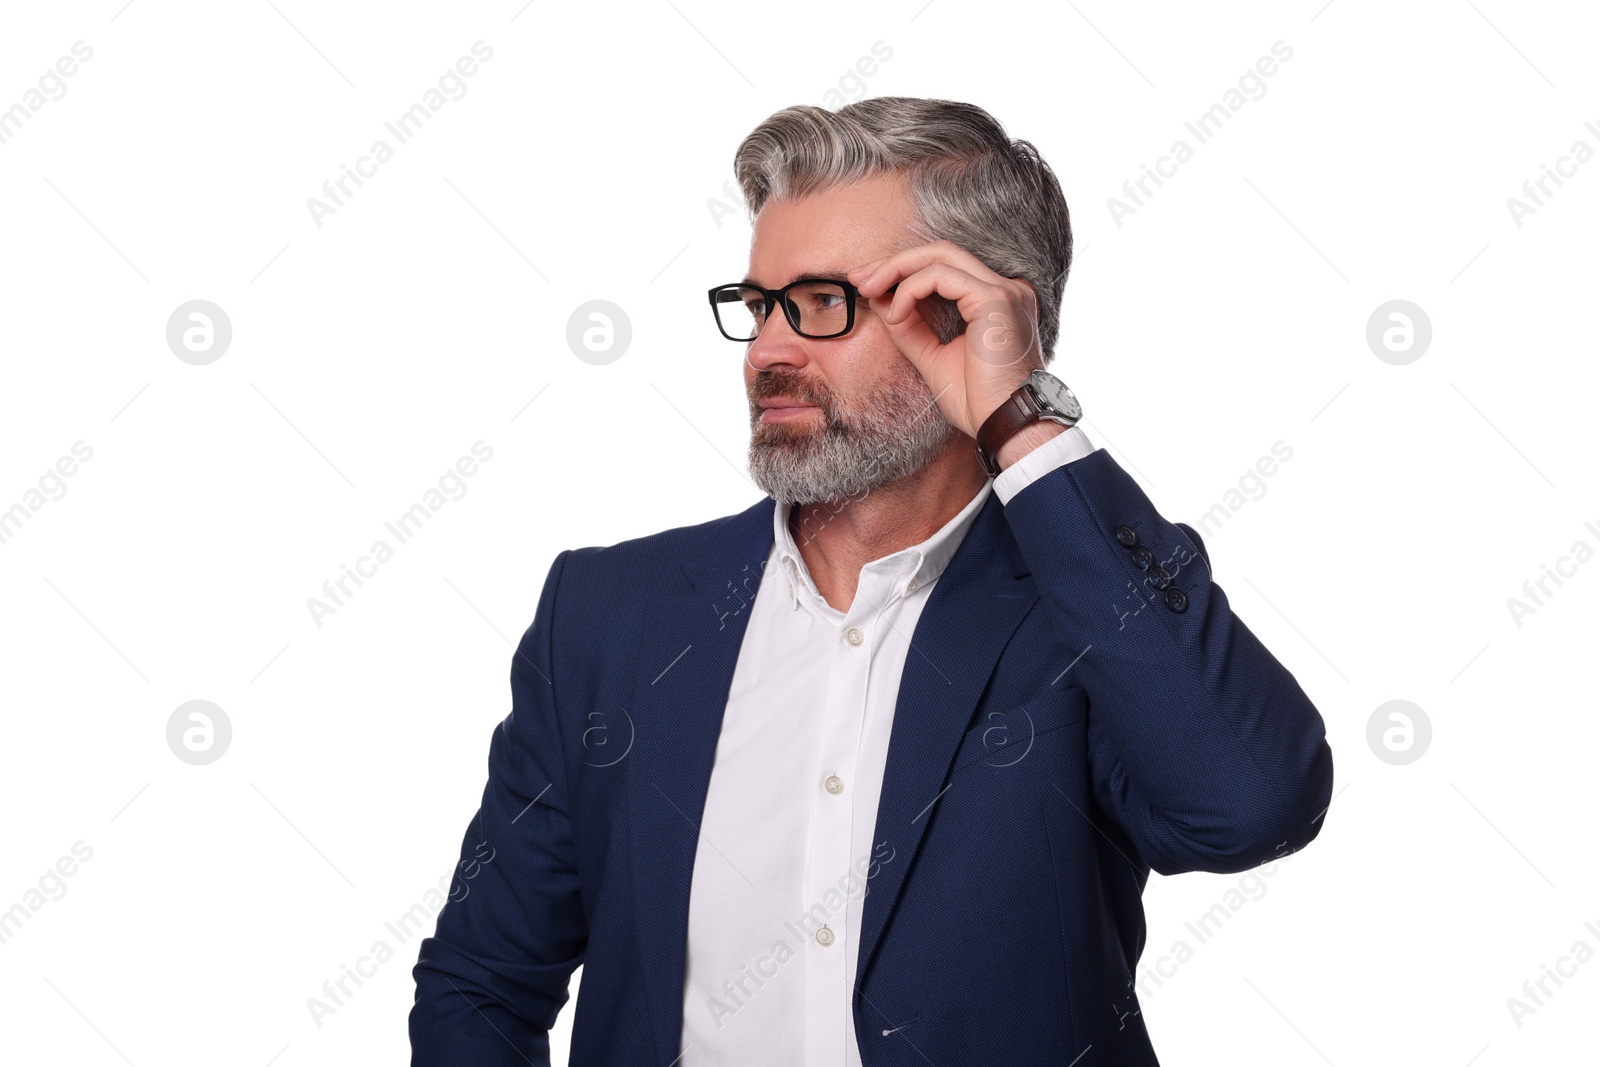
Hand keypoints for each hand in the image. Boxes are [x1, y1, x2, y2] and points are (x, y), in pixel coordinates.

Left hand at [849, 239, 1044, 438]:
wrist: (1005, 426)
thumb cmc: (978, 401)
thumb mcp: (933, 357)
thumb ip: (911, 328)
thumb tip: (880, 299)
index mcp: (995, 302)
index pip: (945, 268)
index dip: (902, 270)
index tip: (867, 284)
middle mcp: (1006, 289)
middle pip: (941, 252)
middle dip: (895, 262)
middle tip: (858, 277)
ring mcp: (1004, 290)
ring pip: (940, 255)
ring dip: (896, 269)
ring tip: (868, 290)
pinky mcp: (995, 298)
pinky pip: (940, 276)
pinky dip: (910, 290)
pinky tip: (895, 313)